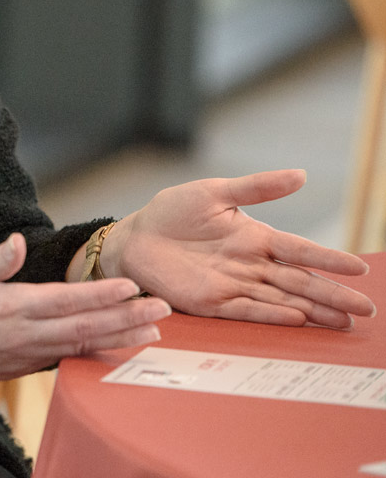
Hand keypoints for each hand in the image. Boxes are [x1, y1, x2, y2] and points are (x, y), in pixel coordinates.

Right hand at [0, 232, 170, 388]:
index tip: (131, 286)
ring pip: (81, 347)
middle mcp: (23, 335)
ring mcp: (26, 356)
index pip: (65, 300)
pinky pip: (66, 360)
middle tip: (163, 310)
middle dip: (126, 318)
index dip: (100, 294)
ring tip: (153, 333)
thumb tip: (20, 242)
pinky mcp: (24, 368)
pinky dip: (95, 354)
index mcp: (8, 307)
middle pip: (84, 327)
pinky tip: (117, 348)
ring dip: (120, 339)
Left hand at [102, 169, 375, 328]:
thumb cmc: (172, 212)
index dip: (328, 260)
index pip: (299, 250)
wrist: (134, 237)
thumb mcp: (214, 192)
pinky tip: (298, 318)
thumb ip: (257, 187)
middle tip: (366, 309)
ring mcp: (233, 284)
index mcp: (255, 237)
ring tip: (344, 322)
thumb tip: (301, 174)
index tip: (358, 267)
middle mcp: (250, 264)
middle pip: (299, 281)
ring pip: (281, 299)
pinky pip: (247, 309)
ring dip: (312, 310)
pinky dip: (272, 314)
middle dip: (332, 294)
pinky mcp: (212, 302)